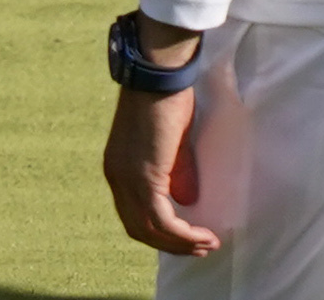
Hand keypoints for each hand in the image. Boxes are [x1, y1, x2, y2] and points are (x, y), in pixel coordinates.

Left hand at [102, 85, 218, 257]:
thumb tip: (187, 200)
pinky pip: (163, 221)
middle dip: (171, 244)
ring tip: (208, 245)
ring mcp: (126, 179)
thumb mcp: (171, 142)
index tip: (187, 236)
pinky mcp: (144, 178)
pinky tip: (204, 236)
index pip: (133, 213)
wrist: (158, 75)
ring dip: (181, 244)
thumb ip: (176, 172)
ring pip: (150, 230)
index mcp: (118, 167)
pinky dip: (184, 234)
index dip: (159, 231)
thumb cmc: (167, 98)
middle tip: (200, 247)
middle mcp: (116, 177)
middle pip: (138, 228)